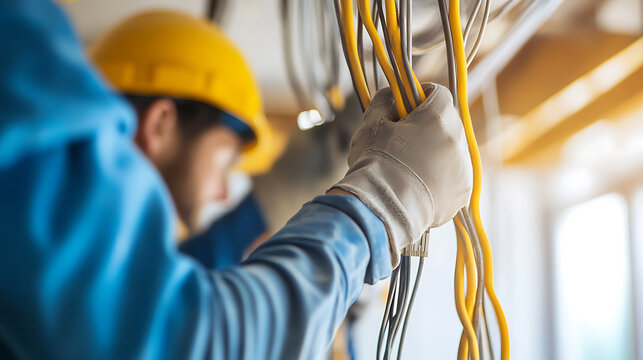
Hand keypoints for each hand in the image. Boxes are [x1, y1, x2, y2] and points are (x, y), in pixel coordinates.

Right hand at [330, 83, 472, 266]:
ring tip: (408, 168)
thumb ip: (382, 101)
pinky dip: (440, 178)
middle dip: (428, 127)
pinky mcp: (462, 192)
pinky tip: (418, 186)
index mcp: (438, 116)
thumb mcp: (371, 124)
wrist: (383, 207)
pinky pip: (453, 177)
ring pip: (450, 150)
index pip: (438, 92)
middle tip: (403, 140)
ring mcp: (463, 167)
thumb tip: (389, 93)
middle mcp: (458, 139)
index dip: (420, 96)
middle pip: (446, 122)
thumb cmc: (376, 163)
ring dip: (435, 153)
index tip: (406, 106)